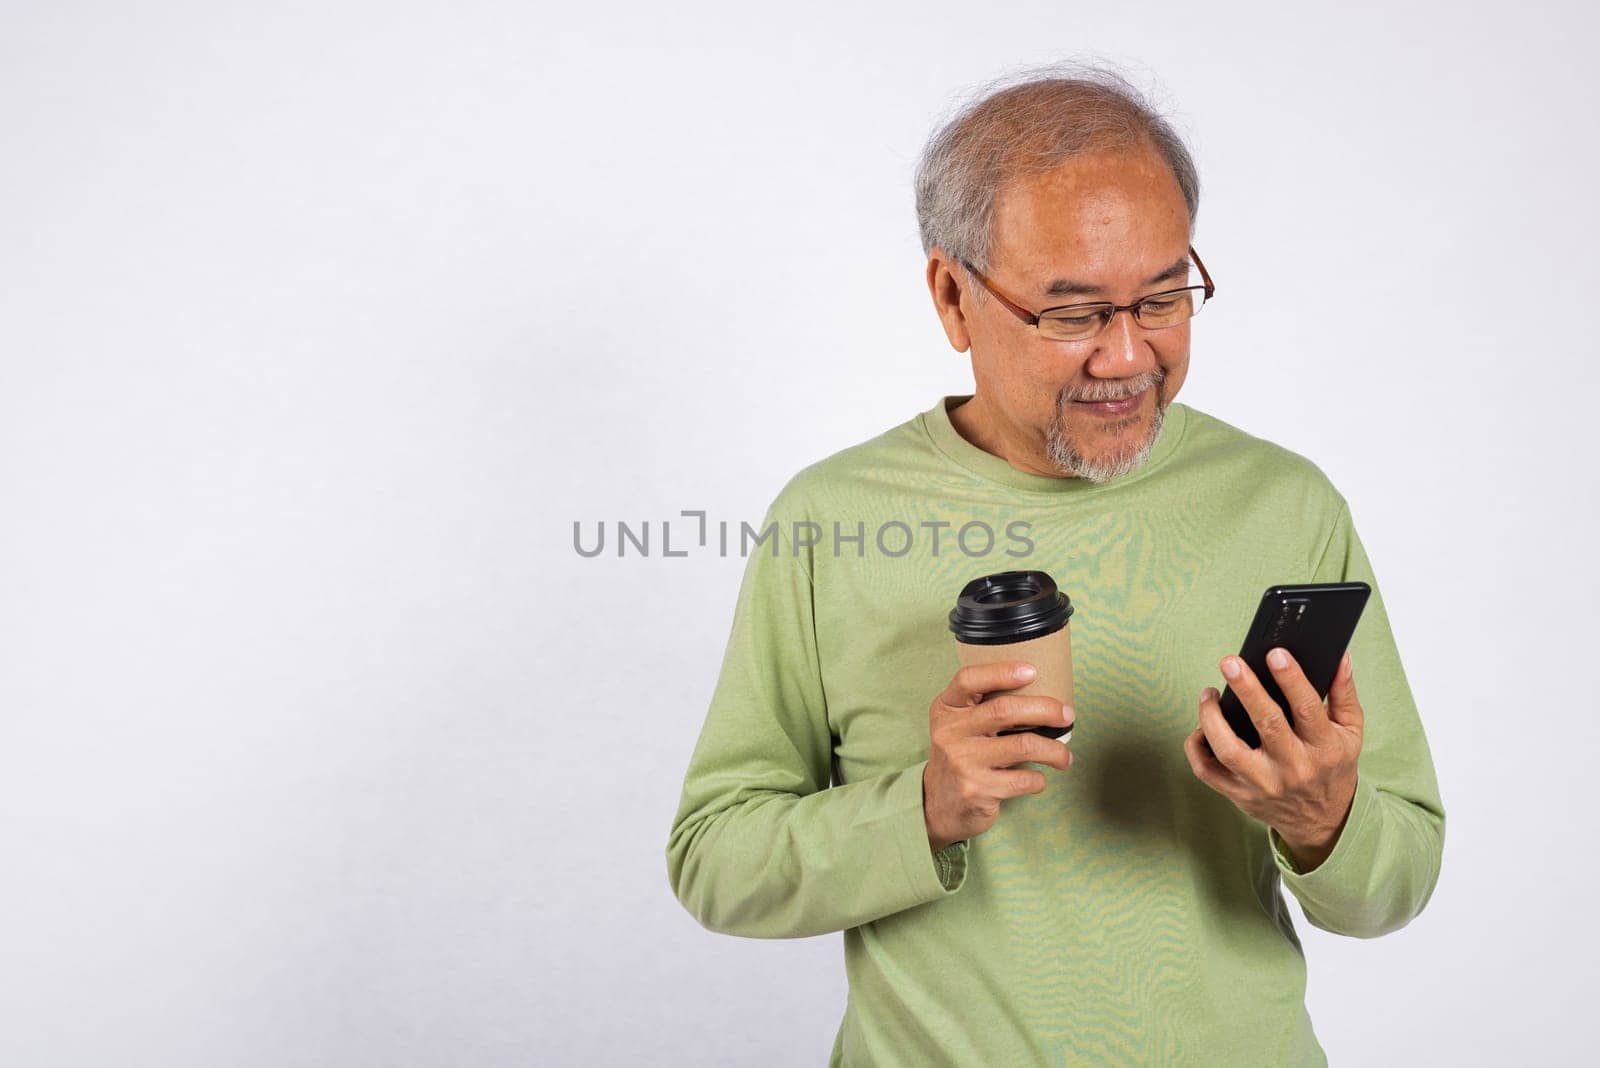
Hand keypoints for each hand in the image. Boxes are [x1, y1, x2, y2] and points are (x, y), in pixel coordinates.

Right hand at [923, 660, 1073, 852]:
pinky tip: (1038, 779)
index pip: (968, 680)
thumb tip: (1043, 695)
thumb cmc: (962, 756)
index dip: (1001, 672)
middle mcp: (950, 733)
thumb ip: (984, 708)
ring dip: (1054, 750)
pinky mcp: (977, 790)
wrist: (939, 805)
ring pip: (1023, 746)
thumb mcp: (959, 726)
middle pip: (1004, 710)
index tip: (1032, 671)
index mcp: (946, 709)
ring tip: (1065, 756)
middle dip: (1045, 709)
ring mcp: (962, 762)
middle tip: (1068, 715)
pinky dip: (1039, 779)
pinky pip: (1023, 779)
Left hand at [1183, 648, 1362, 870]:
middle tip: (1230, 662)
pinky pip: (1207, 771)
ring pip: (1228, 750)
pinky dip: (1196, 746)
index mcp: (1324, 748)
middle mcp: (1294, 768)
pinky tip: (1201, 726)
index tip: (1275, 654)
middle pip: (1266, 725)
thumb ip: (1344, 693)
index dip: (1291, 679)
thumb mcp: (1350, 732)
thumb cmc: (1333, 766)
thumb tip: (1340, 657)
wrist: (1323, 820)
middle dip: (1247, 690)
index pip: (1307, 709)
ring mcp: (1264, 784)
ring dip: (1211, 718)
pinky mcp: (1240, 795)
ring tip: (1208, 693)